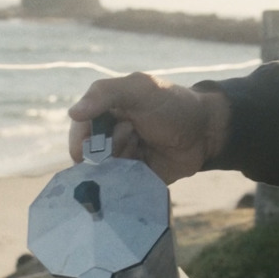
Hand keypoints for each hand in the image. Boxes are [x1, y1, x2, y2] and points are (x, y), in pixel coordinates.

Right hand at [67, 72, 230, 183]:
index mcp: (104, 113)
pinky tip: (144, 165)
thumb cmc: (173, 104)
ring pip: (104, 174)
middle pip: (90, 157)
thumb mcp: (140, 89)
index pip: (79, 132)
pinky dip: (126, 181)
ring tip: (142, 146)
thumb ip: (105, 94)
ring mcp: (122, 160)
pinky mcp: (134, 179)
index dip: (86, 139)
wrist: (206, 131)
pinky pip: (119, 188)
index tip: (104, 138)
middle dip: (109, 149)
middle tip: (134, 135)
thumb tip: (72, 113)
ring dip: (122, 162)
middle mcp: (109, 138)